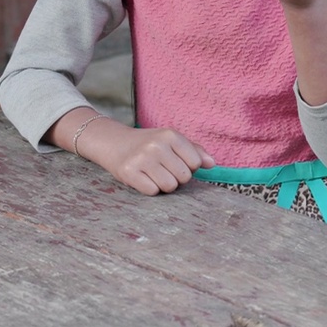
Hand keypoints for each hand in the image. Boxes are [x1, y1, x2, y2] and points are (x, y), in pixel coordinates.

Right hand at [78, 120, 214, 195]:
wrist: (113, 143)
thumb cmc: (148, 144)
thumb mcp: (170, 141)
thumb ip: (194, 150)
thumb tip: (212, 164)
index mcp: (170, 135)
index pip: (196, 163)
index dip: (188, 167)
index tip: (175, 162)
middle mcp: (156, 145)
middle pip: (184, 177)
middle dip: (176, 177)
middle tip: (162, 169)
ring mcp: (142, 159)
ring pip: (169, 186)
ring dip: (163, 185)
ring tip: (153, 174)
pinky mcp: (129, 172)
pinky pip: (152, 191)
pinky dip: (149, 189)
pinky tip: (142, 178)